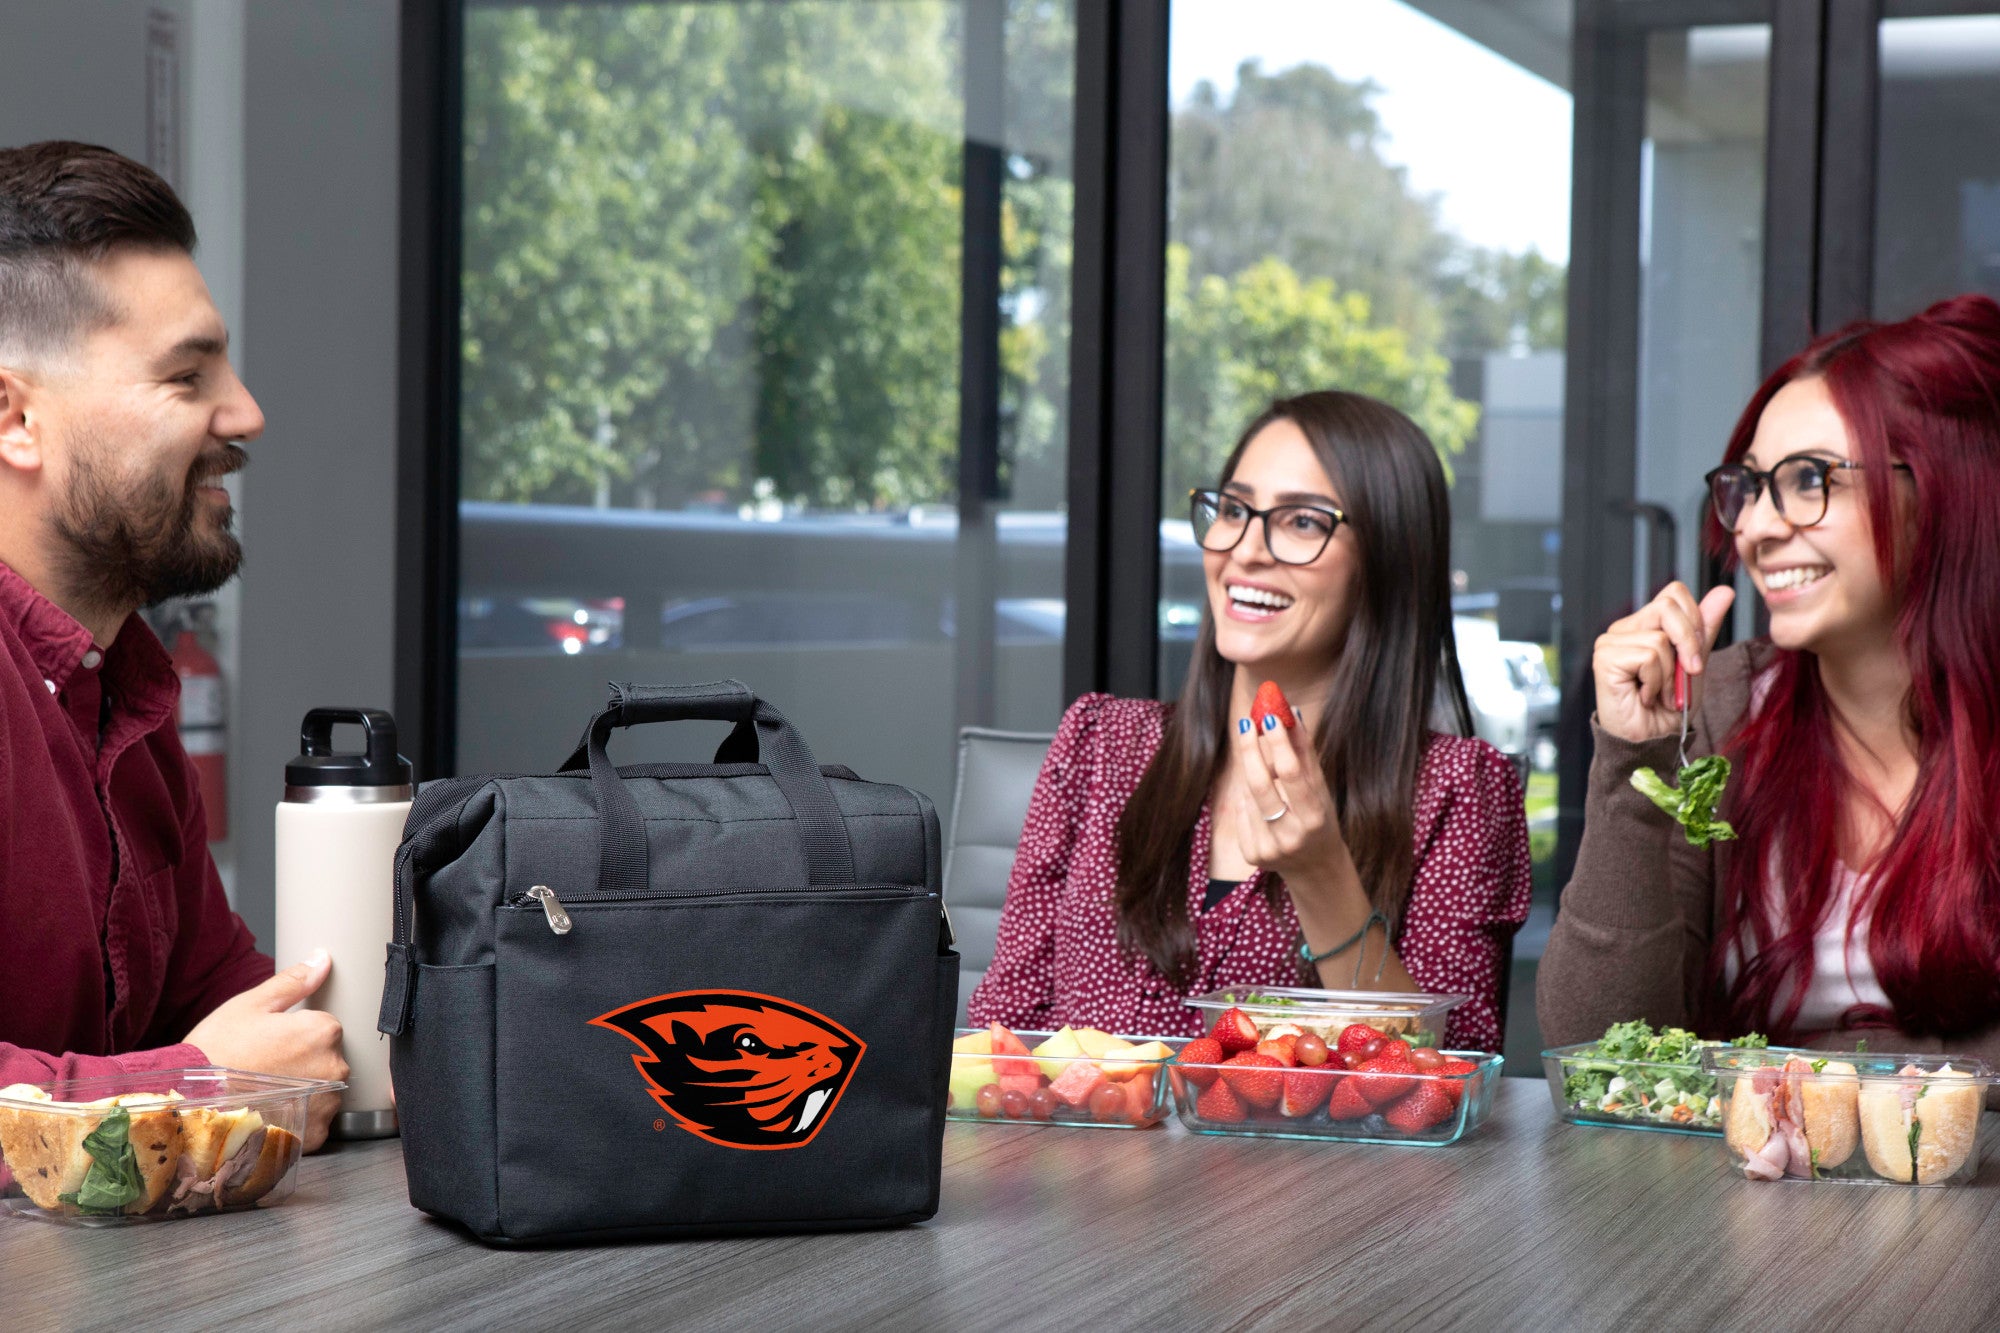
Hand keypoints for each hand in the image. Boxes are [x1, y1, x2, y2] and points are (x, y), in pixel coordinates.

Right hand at [185, 951, 347, 1151]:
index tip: (273, 1042)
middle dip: (304, 1060)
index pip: (326, 1026)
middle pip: (328, 1057)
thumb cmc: (216, 1052)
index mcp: (322, 1031)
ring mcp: (326, 1103)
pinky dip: (297, 1117)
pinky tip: (270, 1111)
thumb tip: (323, 959)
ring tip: (265, 1091)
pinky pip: (315, 1120)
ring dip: (304, 1090)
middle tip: (265, 1067)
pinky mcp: (315, 1134)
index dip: (297, 1032)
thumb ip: (294, 982)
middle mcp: (334, 1068)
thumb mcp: (251, 1006)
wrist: (188, 1105)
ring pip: (324, 1089)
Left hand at [1233, 705, 1351, 893]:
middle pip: (1260, 784)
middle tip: (1246, 723)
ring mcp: (1268, 848)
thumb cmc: (1320, 819)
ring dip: (1254, 775)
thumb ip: (1304, 753)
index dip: (1278, 744)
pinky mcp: (1251, 855)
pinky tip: (1263, 803)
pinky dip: (1249, 799)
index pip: (1291, 774)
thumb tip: (1291, 712)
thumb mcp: (1320, 789)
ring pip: (1248, 795)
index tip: (1268, 717)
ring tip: (1264, 767)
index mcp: (1313, 819)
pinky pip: (1242, 812)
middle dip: (1251, 750)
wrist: (1315, 867)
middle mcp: (1290, 836)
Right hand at [1593, 582, 1735, 743]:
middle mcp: (1623, 629)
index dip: (1694, 620)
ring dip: (1671, 674)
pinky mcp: (1605, 658)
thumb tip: (1723, 591)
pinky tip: (1644, 696)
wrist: (1653, 741)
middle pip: (1668, 606)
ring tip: (1659, 692)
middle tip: (1688, 673)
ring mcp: (1610, 642)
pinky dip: (1656, 681)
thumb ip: (1704, 628)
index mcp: (1643, 625)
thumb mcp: (1694, 663)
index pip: (1673, 594)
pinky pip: (1648, 657)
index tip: (1696, 655)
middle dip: (1689, 643)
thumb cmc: (1669, 707)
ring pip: (1660, 638)